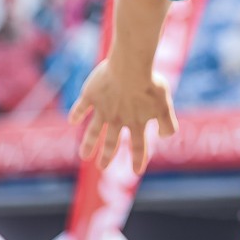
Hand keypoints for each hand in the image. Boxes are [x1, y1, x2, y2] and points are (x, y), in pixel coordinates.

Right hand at [68, 58, 177, 174]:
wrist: (129, 68)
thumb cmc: (149, 84)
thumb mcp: (165, 105)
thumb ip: (167, 124)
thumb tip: (164, 137)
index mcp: (136, 121)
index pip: (138, 145)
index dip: (138, 158)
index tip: (136, 172)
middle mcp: (117, 119)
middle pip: (111, 142)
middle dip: (107, 155)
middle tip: (102, 167)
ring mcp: (102, 108)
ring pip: (94, 131)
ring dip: (89, 143)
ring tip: (84, 155)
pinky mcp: (91, 95)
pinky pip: (81, 107)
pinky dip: (76, 114)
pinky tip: (72, 121)